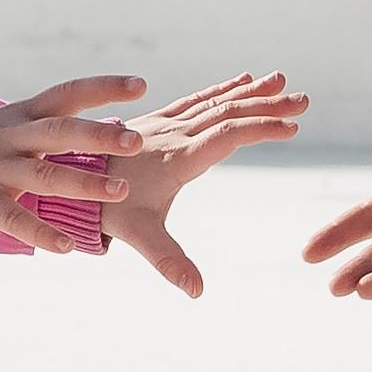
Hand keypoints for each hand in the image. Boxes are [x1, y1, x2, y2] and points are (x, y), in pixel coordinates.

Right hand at [0, 78, 145, 254]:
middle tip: (136, 139)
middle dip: (99, 134)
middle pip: (60, 131)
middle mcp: (11, 137)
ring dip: (84, 182)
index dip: (103, 87)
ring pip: (45, 174)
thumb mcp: (5, 127)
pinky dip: (41, 234)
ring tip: (120, 190)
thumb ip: (44, 126)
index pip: (67, 93)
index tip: (141, 84)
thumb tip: (97, 125)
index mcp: (21, 115)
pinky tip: (67, 247)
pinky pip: (14, 219)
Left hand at [100, 71, 309, 296]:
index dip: (261, 130)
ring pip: (215, 101)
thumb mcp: (139, 235)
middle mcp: (174, 134)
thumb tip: (197, 291)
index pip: (226, 135)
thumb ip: (169, 262)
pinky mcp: (159, 120)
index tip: (293, 128)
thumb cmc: (107, 207)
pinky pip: (198, 100)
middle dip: (268, 106)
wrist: (67, 174)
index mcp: (178, 157)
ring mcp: (166, 123)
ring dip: (251, 92)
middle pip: (228, 112)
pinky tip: (243, 80)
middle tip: (304, 100)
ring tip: (281, 80)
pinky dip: (224, 89)